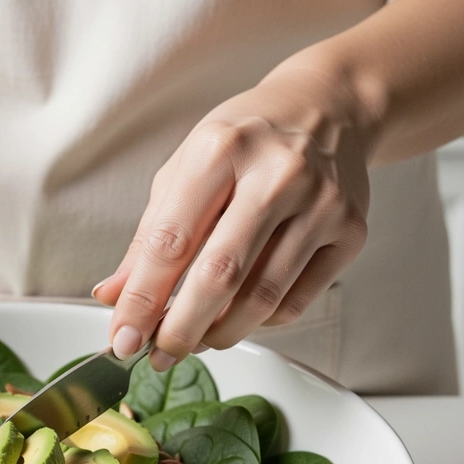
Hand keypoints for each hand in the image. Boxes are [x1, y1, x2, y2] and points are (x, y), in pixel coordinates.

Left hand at [94, 62, 373, 370]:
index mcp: (219, 150)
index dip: (142, 300)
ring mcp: (320, 203)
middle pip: (220, 275)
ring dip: (220, 333)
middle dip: (181, 328)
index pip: (170, 242)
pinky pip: (296, 301)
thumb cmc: (245, 142)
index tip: (123, 338)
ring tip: (196, 341)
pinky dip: (259, 322)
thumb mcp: (184, 171)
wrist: (329, 108)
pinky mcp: (350, 231)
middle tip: (159, 355)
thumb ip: (148, 237)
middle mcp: (276, 173)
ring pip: (262, 297)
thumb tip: (113, 296)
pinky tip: (238, 317)